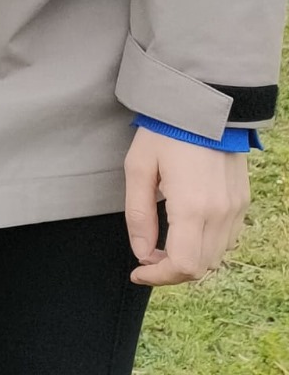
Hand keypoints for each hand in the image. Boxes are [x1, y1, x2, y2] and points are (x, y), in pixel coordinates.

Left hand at [124, 126, 249, 285]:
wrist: (205, 104)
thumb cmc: (166, 131)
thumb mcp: (139, 167)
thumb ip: (139, 213)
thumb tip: (141, 252)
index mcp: (193, 207)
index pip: (183, 265)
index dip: (158, 277)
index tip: (137, 272)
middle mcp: (220, 214)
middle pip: (201, 267)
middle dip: (171, 272)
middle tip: (146, 258)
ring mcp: (236, 208)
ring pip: (216, 256)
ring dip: (189, 260)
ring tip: (161, 246)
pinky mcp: (242, 201)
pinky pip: (227, 239)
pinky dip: (205, 246)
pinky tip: (183, 231)